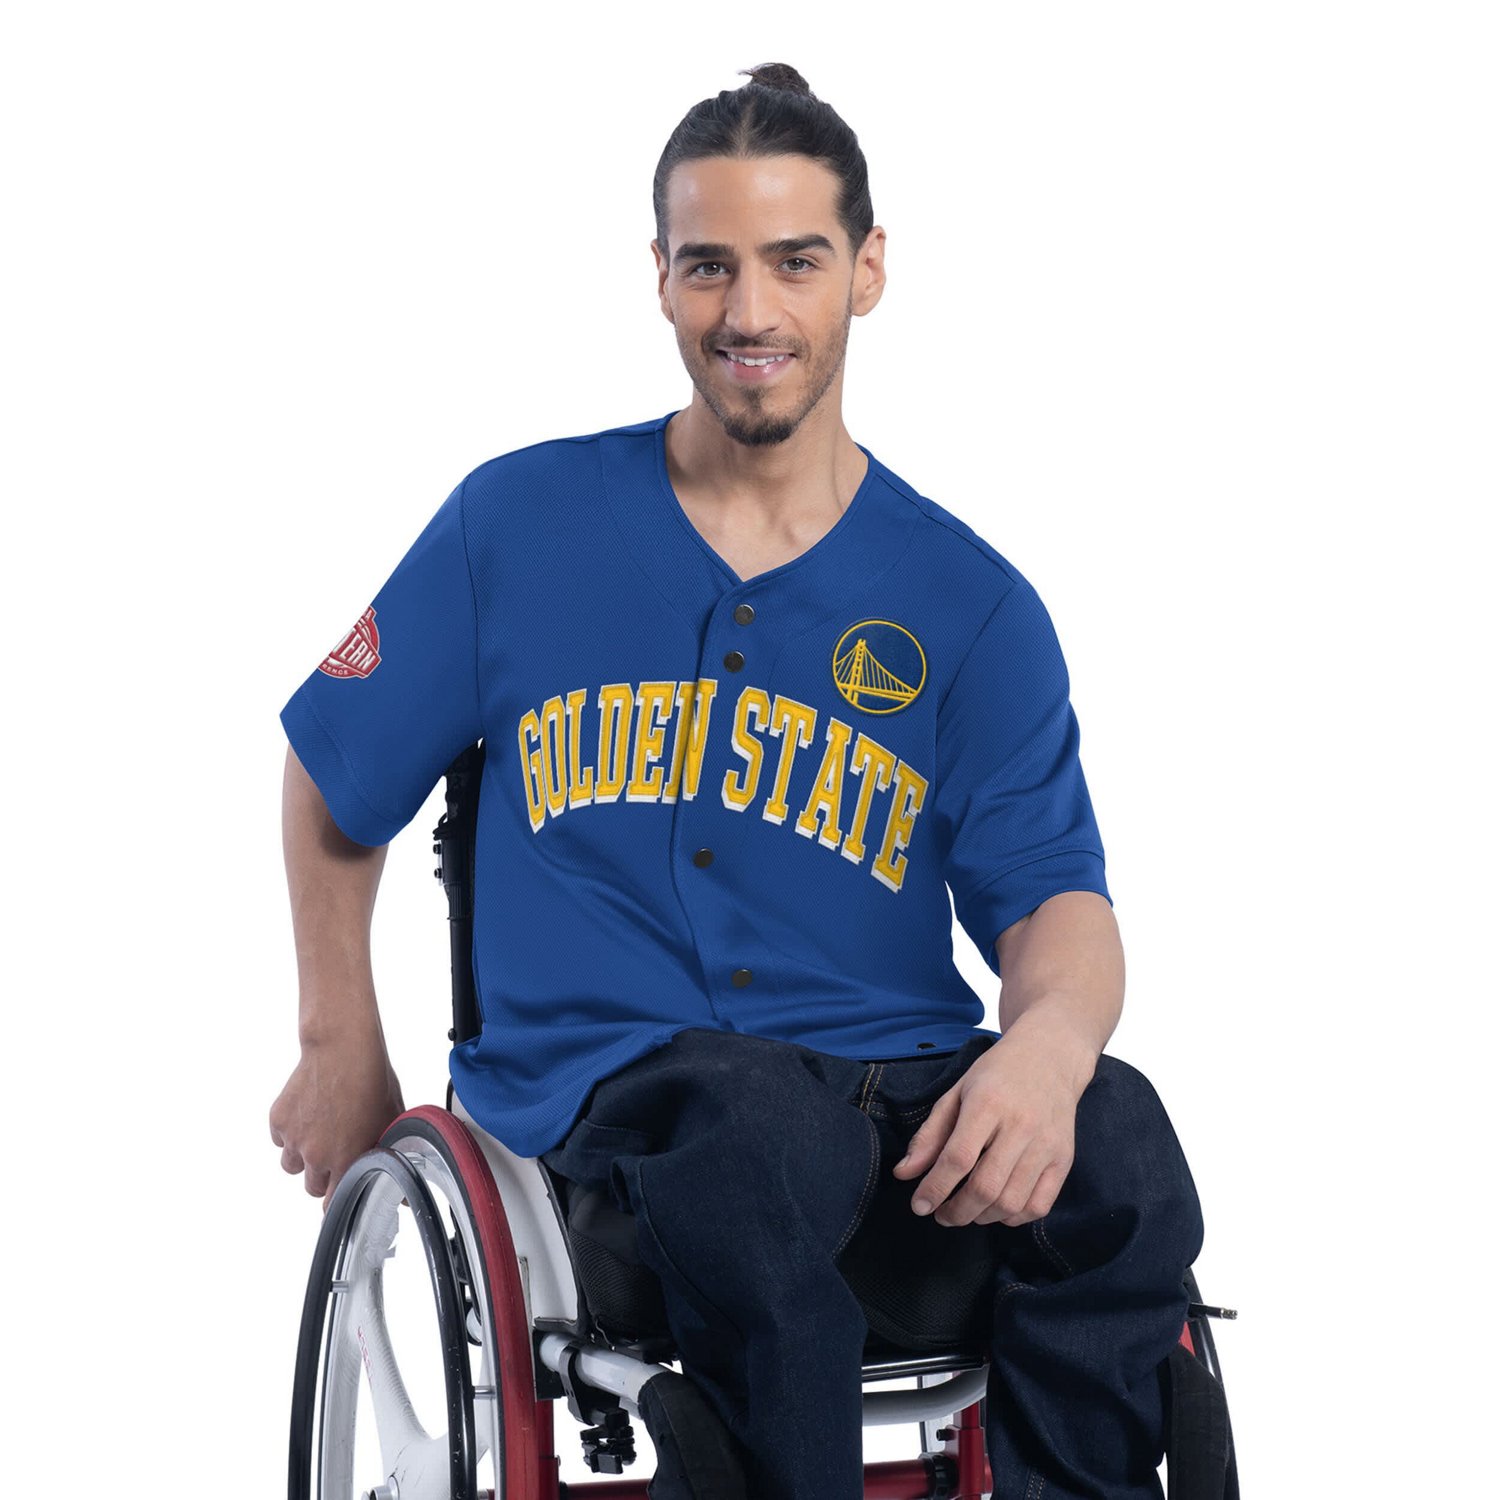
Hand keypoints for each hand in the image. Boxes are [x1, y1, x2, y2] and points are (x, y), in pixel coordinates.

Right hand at [269, 1032, 404, 1215]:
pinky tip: (309, 1112)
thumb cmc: (372, 1079)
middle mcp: (317, 1155)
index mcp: (347, 1159)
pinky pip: (280, 1138)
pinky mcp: (278, 1120)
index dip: (338, 1201)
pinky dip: (290, 1130)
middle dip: (323, 1175)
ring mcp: (294, 1138)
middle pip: (312, 1187)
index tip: (340, 1197)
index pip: (333, 1205)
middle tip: (335, 1149)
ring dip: (303, 1155)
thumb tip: (402, 1193)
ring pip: (292, 1165)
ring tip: (321, 1128)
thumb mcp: (392, 1119)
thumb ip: (393, 1156)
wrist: (342, 1048)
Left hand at [890, 1031, 1089, 1227]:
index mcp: (987, 1104)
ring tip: (967, 1210)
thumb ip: (930, 1135)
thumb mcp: (956, 1093)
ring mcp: (1046, 1145)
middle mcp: (1021, 1126)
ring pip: (1011, 1202)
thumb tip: (903, 1173)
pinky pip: (1039, 1206)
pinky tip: (998, 1208)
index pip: (958, 1158)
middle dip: (957, 1212)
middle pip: (985, 1187)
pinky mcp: (1064, 1159)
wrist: (1050, 1057)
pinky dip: (1014, 1217)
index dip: (935, 1188)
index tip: (919, 1205)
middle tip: (942, 1215)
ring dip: (982, 1217)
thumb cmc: (997, 1075)